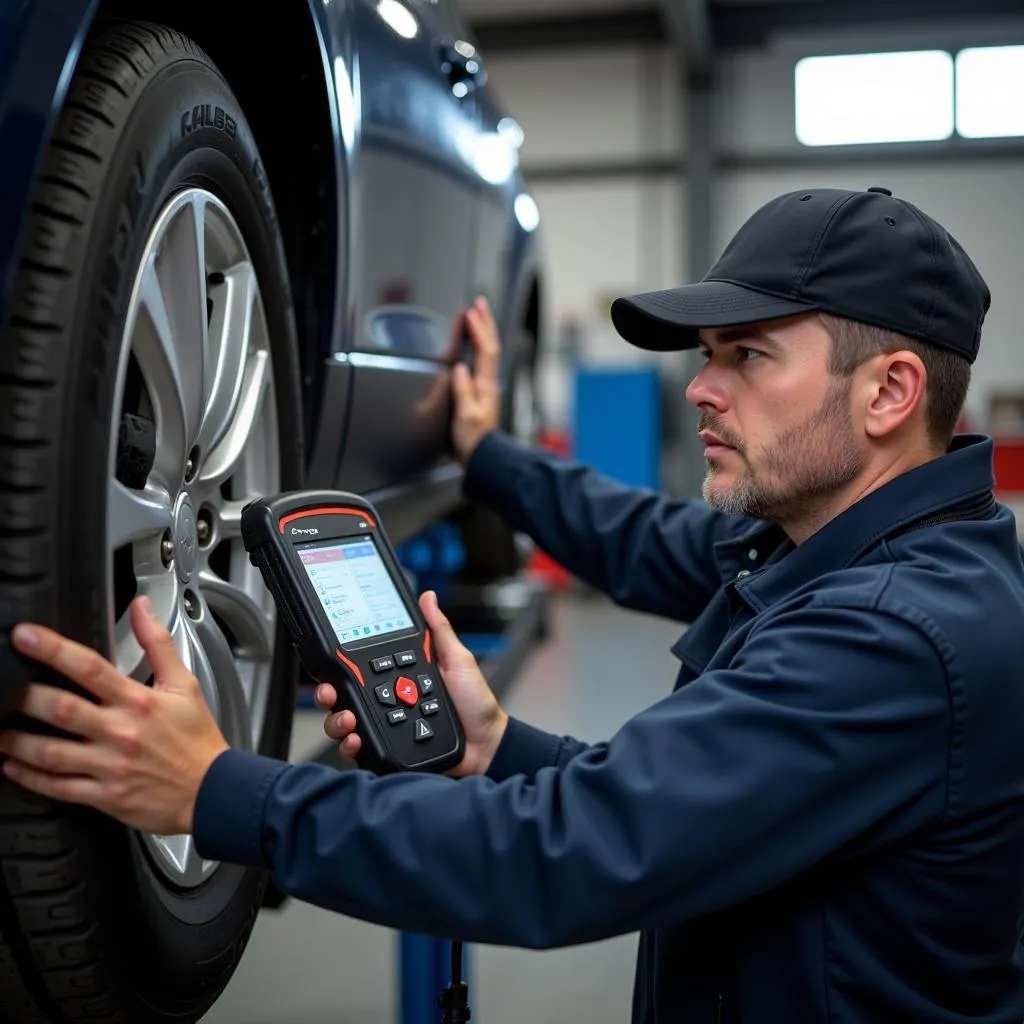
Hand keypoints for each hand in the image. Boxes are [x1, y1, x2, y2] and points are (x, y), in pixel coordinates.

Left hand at [0, 597, 229, 834]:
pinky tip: (13, 767)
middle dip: (26, 696)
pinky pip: (59, 787)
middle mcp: (120, 733)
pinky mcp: (104, 796)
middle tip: (2, 685)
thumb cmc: (198, 740)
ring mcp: (109, 767)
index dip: (54, 649)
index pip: (90, 668)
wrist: (213, 791)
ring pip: (51, 752)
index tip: (25, 636)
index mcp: (138, 702)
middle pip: (62, 709)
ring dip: (17, 741)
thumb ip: (158, 644)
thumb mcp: (185, 685)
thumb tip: (141, 608)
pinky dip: (30, 778)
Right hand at [317, 591, 507, 777]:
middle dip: (329, 693)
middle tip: (331, 692)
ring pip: (345, 723)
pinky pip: (360, 749)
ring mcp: (386, 726)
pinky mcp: (388, 749)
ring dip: (337, 720)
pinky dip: (351, 745)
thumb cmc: (475, 704)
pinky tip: (356, 739)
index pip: (363, 668)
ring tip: (348, 718)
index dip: (343, 665)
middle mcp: (388, 701)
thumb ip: (440, 631)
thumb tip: (428, 597)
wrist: (486, 745)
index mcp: (400, 677)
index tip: (334, 661)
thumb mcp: (459, 660)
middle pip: (345, 695)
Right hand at [451, 295, 501, 463]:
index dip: (478, 330)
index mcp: (485, 386)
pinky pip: (483, 361)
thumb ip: (463, 391)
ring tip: (478, 316)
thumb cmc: (474, 439)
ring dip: (484, 332)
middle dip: (485, 323)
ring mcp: (486, 387)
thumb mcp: (465, 415)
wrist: (483, 455)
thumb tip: (460, 367)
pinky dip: (480, 347)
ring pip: (488, 352)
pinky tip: (475, 344)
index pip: (485, 351)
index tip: (470, 313)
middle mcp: (488, 383)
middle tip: (479, 303)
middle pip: (490, 346)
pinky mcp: (481, 392)